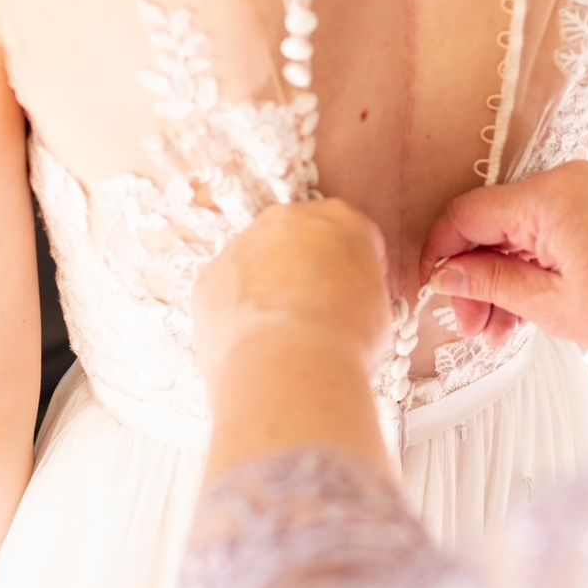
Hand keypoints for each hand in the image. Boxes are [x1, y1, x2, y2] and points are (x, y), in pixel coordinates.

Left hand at [194, 199, 392, 387]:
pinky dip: (236, 312)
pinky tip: (252, 343)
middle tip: (314, 313)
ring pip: (256, 261)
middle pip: (298, 238)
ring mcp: (242, 244)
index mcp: (341, 220)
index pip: (351, 235)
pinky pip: (226, 290)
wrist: (290, 368)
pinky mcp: (209, 275)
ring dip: (266, 289)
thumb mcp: (378, 308)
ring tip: (279, 336)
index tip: (353, 297)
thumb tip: (347, 302)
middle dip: (304, 269)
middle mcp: (288, 219)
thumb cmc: (345, 340)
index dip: (353, 269)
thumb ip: (359, 287)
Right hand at [419, 161, 587, 356]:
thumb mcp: (553, 305)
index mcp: (548, 197)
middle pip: (489, 224)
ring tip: (499, 335)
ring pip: (516, 232)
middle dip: (473, 277)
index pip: (466, 214)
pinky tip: (523, 314)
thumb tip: (445, 274)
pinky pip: (544, 234)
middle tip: (472, 330)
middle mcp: (562, 181)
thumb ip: (491, 281)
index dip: (440, 255)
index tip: (431, 295)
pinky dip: (530, 269)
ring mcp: (582, 193)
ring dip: (500, 279)